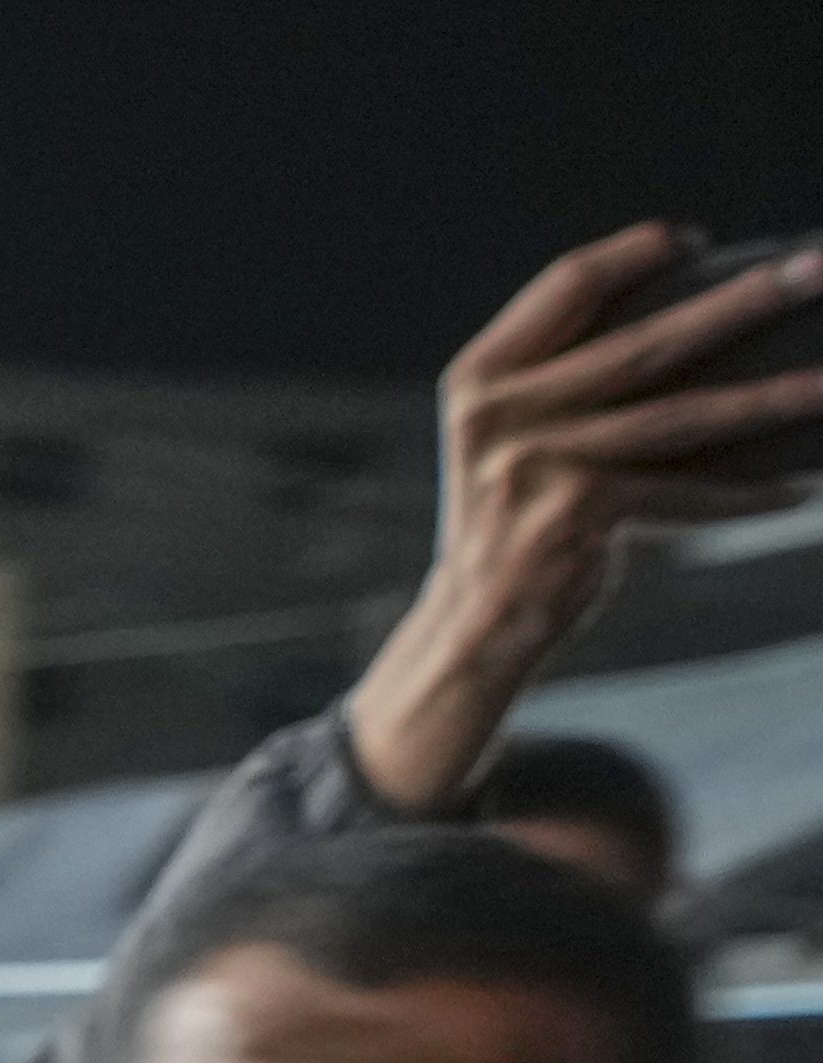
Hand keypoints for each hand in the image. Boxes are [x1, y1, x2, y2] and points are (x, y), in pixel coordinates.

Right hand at [353, 225, 822, 810]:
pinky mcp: (574, 516)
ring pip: (681, 417)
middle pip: (644, 341)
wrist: (471, 623)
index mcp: (479, 378)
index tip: (696, 241)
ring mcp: (536, 466)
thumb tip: (698, 315)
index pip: (568, 284)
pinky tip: (796, 490)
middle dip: (743, 300)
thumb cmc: (511, 514)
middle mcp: (500, 415)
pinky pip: (685, 495)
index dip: (635, 253)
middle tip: (812, 267)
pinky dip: (744, 496)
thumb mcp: (506, 434)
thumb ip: (559, 377)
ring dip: (769, 397)